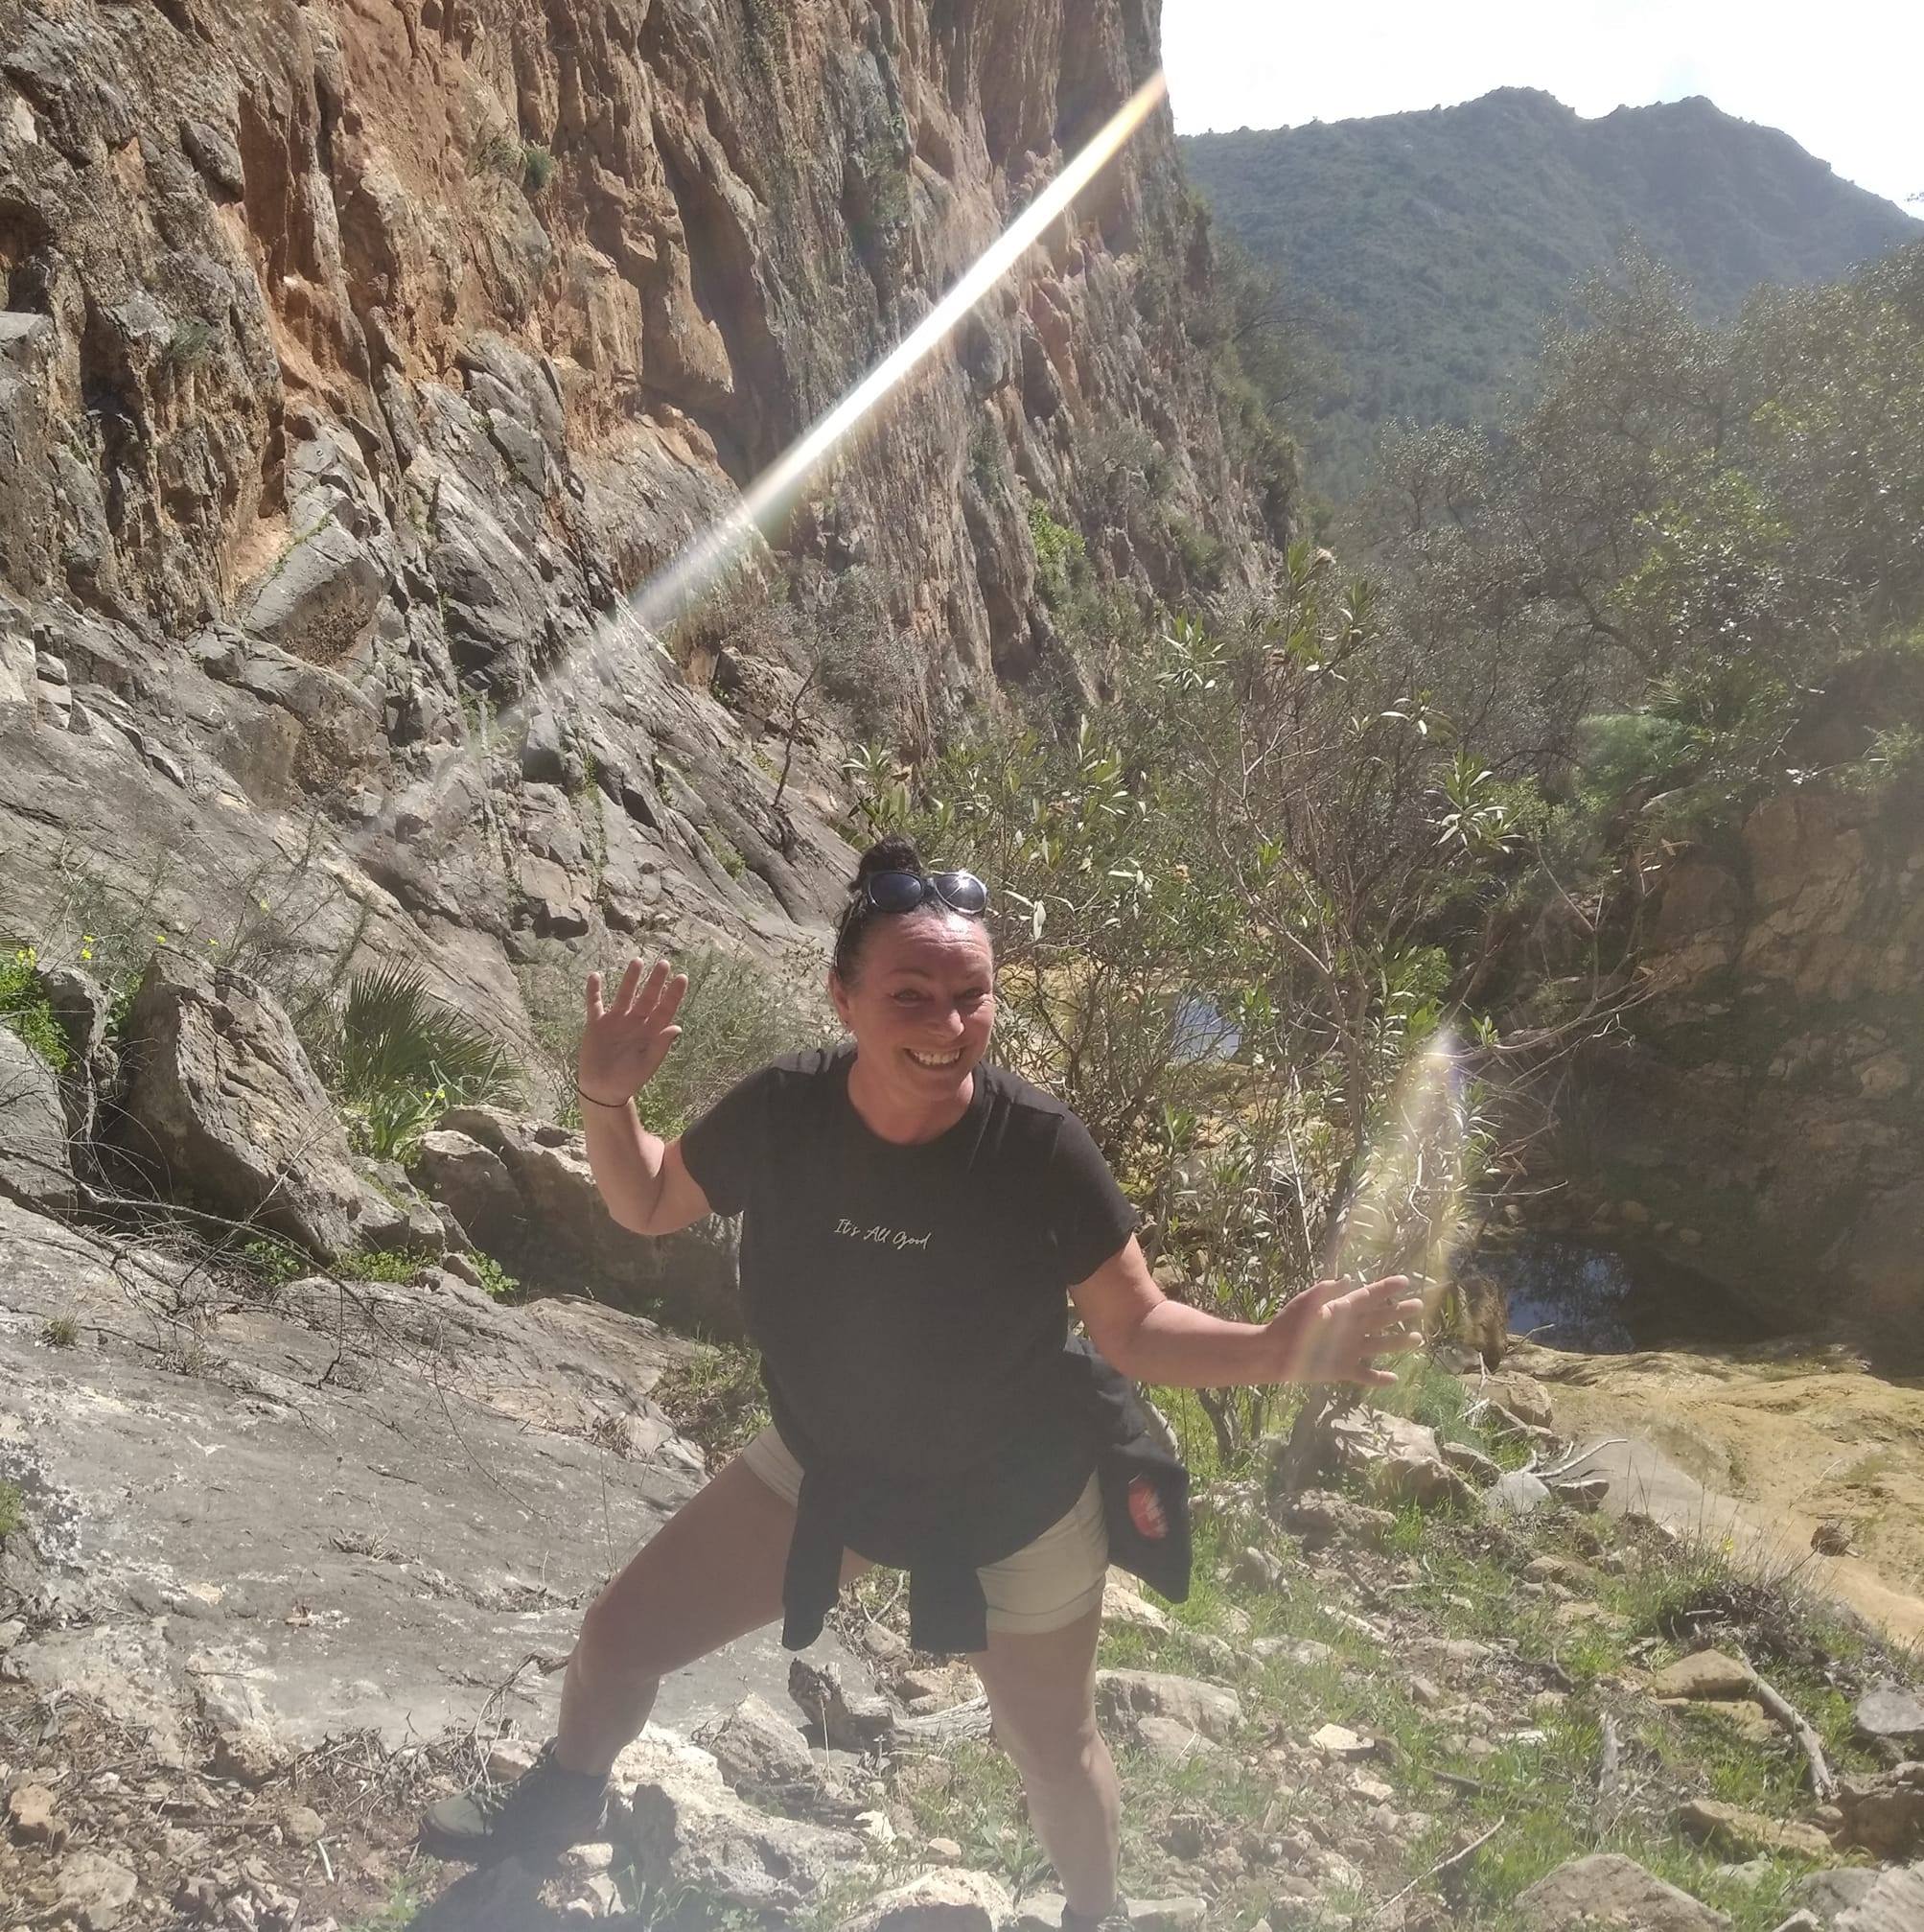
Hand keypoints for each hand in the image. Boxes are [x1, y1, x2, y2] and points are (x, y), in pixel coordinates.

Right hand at [579, 958, 686, 1106]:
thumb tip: (677, 1027)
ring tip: (637, 961)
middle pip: (647, 997)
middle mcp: (635, 1022)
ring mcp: (616, 1021)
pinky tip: (595, 976)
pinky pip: (595, 1004)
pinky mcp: (597, 1024)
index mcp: (651, 1031)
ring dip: (630, 979)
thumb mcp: (648, 1064)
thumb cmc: (628, 1079)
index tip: (682, 977)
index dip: (674, 994)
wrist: (602, 1090)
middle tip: (664, 963)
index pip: (665, 1008)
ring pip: (624, 994)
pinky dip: (594, 991)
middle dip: (656, 981)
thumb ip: (661, 1045)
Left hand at [1264, 1275, 1423, 1387]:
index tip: (1405, 1281)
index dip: (1387, 1288)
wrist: (1273, 1352)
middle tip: (1418, 1305)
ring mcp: (1349, 1349)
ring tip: (1417, 1338)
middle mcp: (1350, 1328)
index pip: (1369, 1296)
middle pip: (1381, 1319)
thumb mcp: (1307, 1302)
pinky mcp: (1343, 1369)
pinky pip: (1365, 1375)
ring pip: (1380, 1345)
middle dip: (1399, 1312)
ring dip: (1398, 1342)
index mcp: (1342, 1309)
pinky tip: (1394, 1379)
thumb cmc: (1289, 1323)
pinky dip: (1379, 1379)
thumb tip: (1347, 1279)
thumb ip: (1326, 1291)